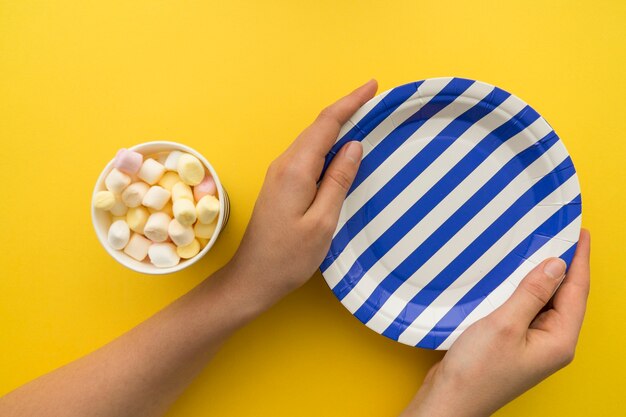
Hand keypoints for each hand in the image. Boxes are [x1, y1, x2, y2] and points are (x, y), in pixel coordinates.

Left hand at [228, 79, 377, 306]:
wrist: (253, 277)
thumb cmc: (289, 257)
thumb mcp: (323, 221)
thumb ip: (338, 180)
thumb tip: (354, 146)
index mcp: (296, 170)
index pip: (326, 124)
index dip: (351, 103)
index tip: (372, 86)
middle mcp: (284, 165)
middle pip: (318, 128)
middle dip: (346, 110)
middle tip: (374, 100)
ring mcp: (280, 174)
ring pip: (312, 141)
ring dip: (337, 127)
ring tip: (363, 119)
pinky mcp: (280, 185)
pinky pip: (307, 156)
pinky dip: (327, 146)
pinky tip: (341, 151)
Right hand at [403, 229, 590, 416]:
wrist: (449, 399)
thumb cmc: (476, 371)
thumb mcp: (505, 324)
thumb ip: (532, 293)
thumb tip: (556, 265)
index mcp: (558, 340)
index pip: (577, 291)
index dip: (580, 259)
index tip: (580, 233)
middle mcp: (550, 342)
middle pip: (564, 296)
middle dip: (563, 265)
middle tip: (557, 234)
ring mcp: (532, 344)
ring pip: (544, 302)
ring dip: (540, 277)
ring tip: (535, 249)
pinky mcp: (513, 343)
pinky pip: (525, 309)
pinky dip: (521, 290)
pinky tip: (510, 278)